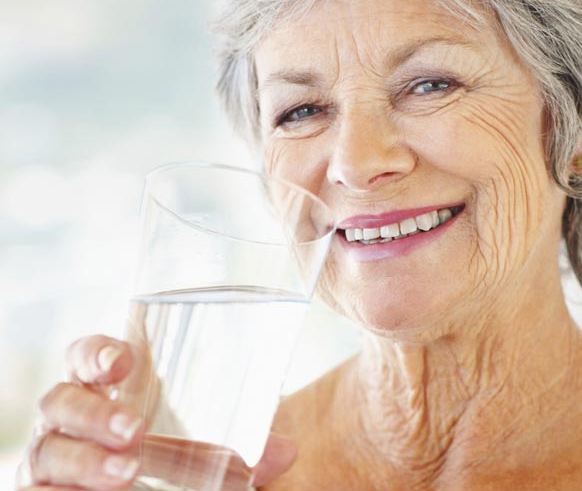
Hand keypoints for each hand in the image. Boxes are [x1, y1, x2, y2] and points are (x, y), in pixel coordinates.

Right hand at [15, 335, 296, 490]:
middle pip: (61, 400)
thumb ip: (237, 442)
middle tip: (136, 429)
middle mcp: (68, 417)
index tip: (125, 361)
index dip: (97, 353)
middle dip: (95, 411)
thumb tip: (285, 451)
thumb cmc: (165, 453)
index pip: (85, 355)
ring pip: (47, 450)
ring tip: (128, 473)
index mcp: (103, 386)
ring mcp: (50, 456)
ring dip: (85, 460)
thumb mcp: (199, 444)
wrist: (129, 483)